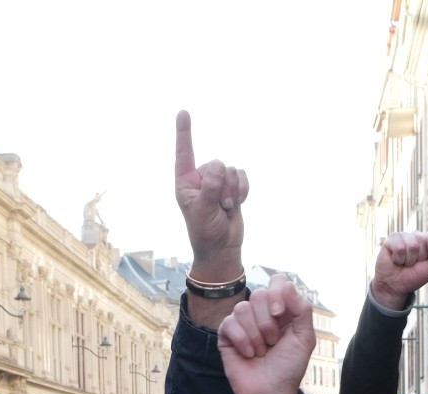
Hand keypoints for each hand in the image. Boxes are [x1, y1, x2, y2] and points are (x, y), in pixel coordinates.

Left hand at [174, 110, 247, 279]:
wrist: (222, 248)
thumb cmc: (206, 233)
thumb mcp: (204, 211)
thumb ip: (211, 187)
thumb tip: (219, 163)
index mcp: (185, 182)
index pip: (184, 153)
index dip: (184, 132)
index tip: (183, 112)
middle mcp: (200, 178)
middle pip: (217, 164)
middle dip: (223, 186)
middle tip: (219, 207)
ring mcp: (217, 181)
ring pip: (231, 170)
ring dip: (233, 190)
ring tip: (226, 208)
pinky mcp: (232, 186)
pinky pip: (242, 176)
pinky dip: (243, 189)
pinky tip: (237, 203)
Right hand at [219, 276, 316, 393]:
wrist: (270, 392)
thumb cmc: (288, 368)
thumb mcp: (305, 338)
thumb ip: (302, 309)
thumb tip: (287, 285)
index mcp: (282, 310)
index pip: (277, 282)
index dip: (277, 293)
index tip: (281, 314)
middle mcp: (262, 313)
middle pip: (259, 295)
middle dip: (267, 321)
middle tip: (273, 342)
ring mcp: (243, 323)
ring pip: (242, 308)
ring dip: (255, 334)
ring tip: (261, 351)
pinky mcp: (227, 335)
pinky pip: (229, 323)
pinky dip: (241, 340)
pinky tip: (248, 354)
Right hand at [371, 231, 427, 311]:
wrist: (395, 286)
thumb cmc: (414, 276)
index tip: (426, 262)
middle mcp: (418, 235)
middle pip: (425, 241)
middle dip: (420, 257)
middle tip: (413, 264)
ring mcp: (405, 235)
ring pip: (412, 245)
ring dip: (409, 260)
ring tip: (404, 263)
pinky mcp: (392, 238)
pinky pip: (399, 248)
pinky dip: (399, 259)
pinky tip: (396, 260)